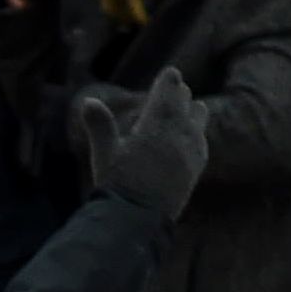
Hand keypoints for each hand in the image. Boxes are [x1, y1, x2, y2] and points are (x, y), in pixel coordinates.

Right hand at [81, 65, 207, 221]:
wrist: (139, 219)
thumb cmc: (117, 185)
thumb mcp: (105, 154)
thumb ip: (100, 126)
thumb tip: (89, 101)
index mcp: (156, 125)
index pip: (169, 92)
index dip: (169, 80)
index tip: (171, 72)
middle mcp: (179, 132)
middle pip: (185, 102)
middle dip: (179, 94)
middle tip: (177, 87)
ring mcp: (191, 149)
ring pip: (198, 118)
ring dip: (192, 110)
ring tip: (191, 106)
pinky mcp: (197, 165)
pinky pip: (201, 140)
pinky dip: (196, 132)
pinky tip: (193, 135)